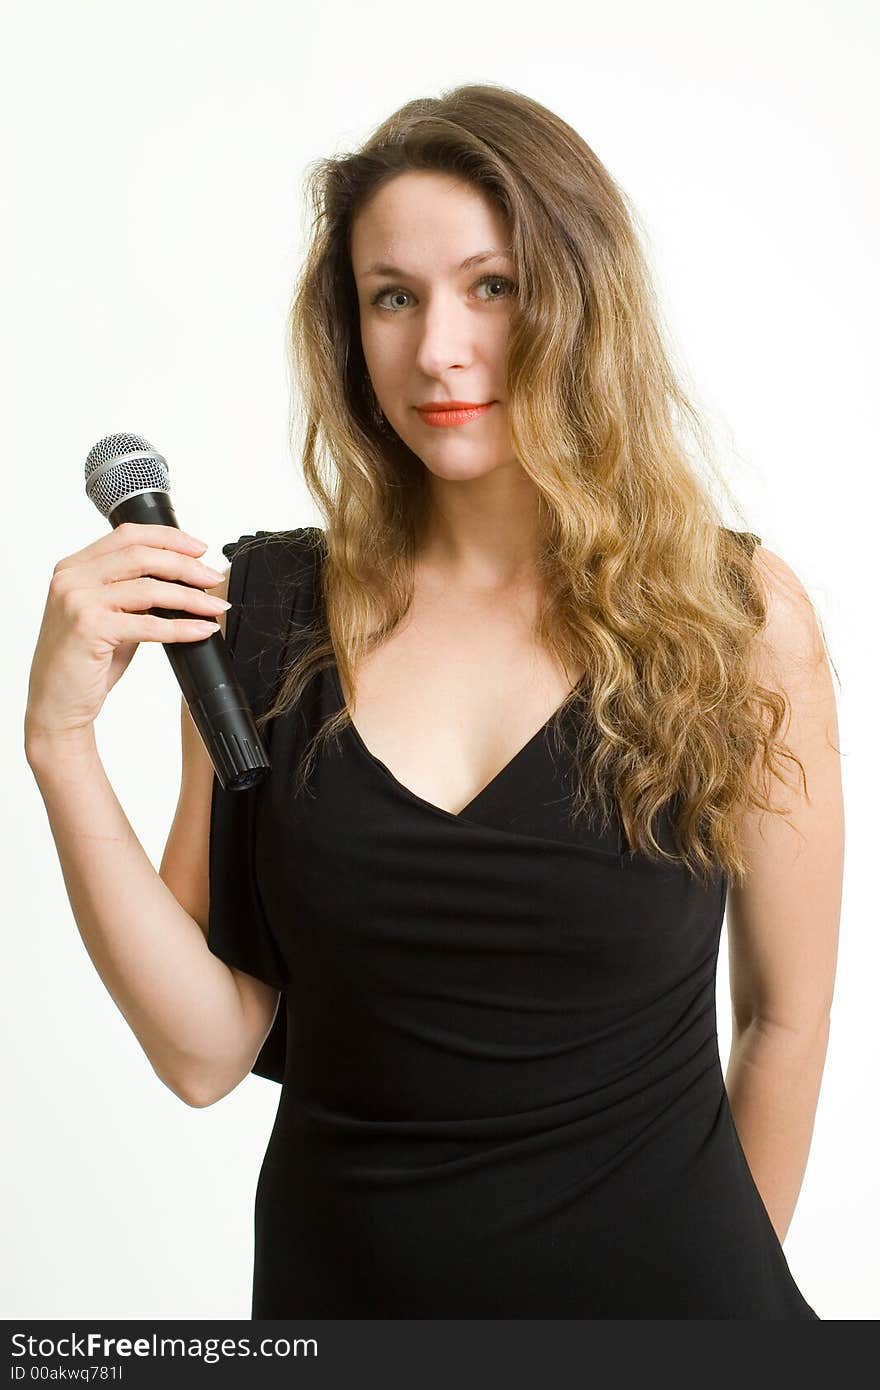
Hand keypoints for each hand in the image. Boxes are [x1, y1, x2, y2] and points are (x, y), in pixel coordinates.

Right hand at [25, 522, 229, 744]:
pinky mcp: (89, 627)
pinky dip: (182, 627)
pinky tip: (202, 629)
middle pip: (142, 556)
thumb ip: (134, 594)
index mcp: (73, 568)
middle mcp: (71, 578)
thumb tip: (182, 581)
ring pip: (149, 588)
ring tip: (215, 606)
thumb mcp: (109, 616)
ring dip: (190, 597)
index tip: (199, 549)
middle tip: (213, 579)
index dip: (169, 538)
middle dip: (186, 565)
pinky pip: (149, 623)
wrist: (57, 703)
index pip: (128, 535)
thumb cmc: (83, 662)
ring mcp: (78, 600)